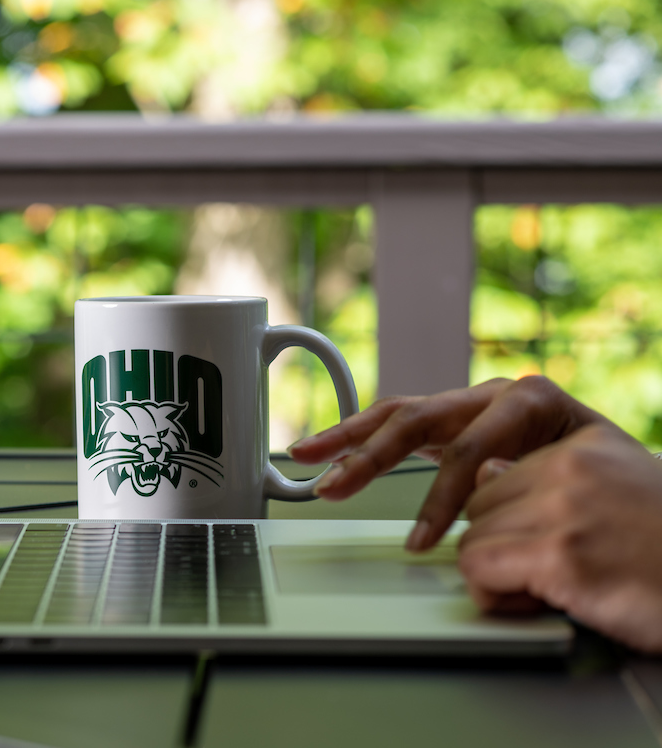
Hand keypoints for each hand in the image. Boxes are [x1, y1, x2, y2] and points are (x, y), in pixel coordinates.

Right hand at [288, 376, 608, 550]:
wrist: (632, 484)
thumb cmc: (613, 487)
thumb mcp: (587, 476)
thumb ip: (533, 474)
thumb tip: (483, 480)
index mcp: (531, 403)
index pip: (470, 449)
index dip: (441, 497)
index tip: (422, 539)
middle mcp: (494, 396)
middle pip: (418, 419)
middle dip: (369, 456)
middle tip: (334, 487)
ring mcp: (469, 407)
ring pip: (398, 415)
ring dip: (349, 440)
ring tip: (307, 456)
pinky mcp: (452, 422)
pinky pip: (398, 424)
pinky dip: (360, 438)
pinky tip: (327, 450)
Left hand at [460, 424, 661, 652]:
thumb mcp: (616, 487)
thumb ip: (550, 477)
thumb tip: (483, 472)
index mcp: (581, 445)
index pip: (492, 474)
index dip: (509, 520)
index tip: (534, 544)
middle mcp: (569, 466)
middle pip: (478, 507)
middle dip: (499, 545)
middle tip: (541, 572)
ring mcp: (562, 508)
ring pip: (472, 539)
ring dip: (498, 575)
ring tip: (547, 590)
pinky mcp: (559, 555)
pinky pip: (479, 569)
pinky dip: (496, 596)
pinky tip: (539, 604)